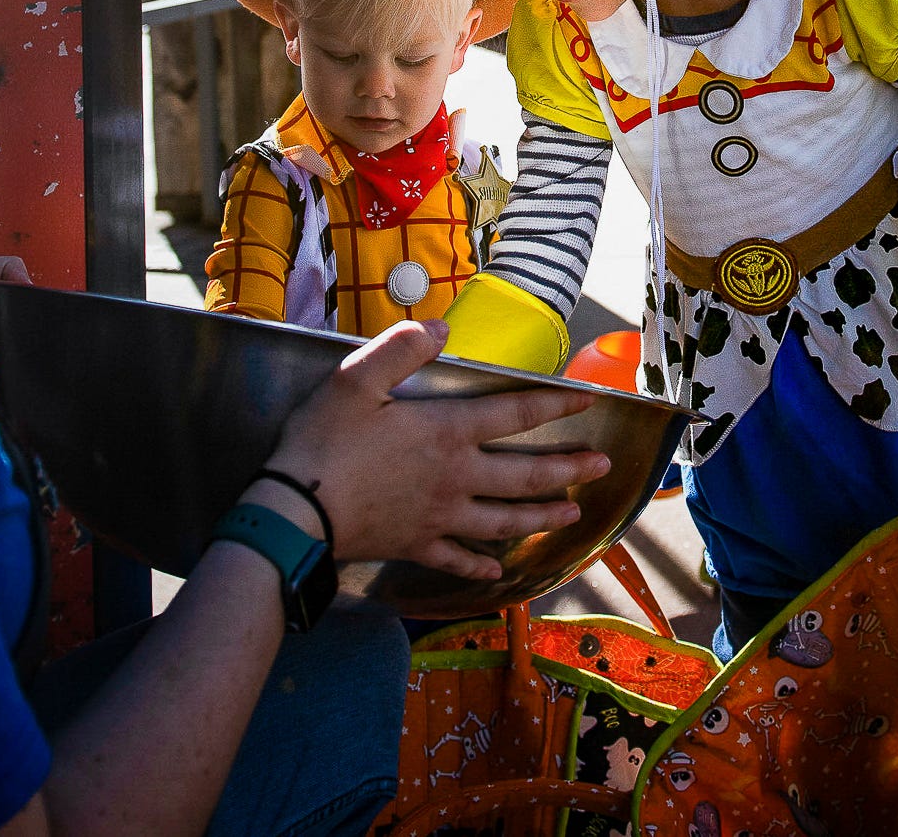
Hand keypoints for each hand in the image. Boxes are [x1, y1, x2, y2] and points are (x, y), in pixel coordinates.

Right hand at [267, 320, 609, 579]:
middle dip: (568, 468)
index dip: (556, 404)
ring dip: (542, 516)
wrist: (295, 514)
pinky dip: (482, 565)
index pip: (516, 413)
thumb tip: (440, 328)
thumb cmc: (323, 441)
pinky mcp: (416, 546)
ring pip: (505, 520)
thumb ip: (401, 347)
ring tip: (572, 513)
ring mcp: (439, 518)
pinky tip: (499, 570)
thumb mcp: (356, 377)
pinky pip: (458, 559)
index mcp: (447, 432)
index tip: (590, 399)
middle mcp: (456, 477)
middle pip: (525, 474)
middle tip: (603, 465)